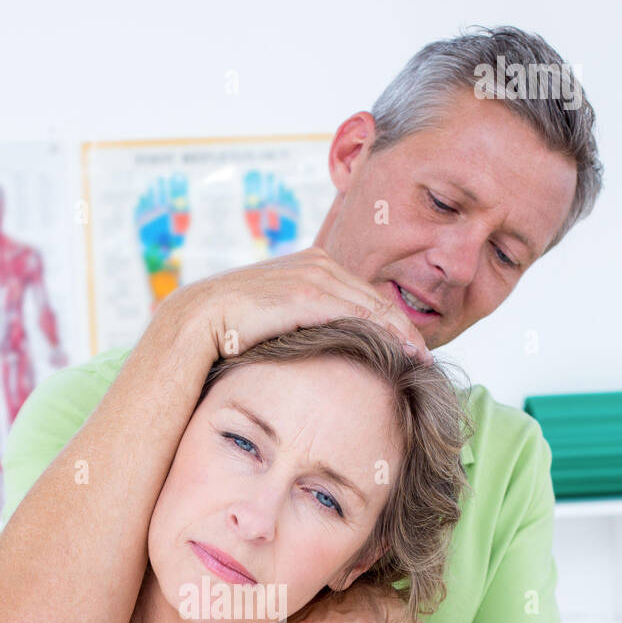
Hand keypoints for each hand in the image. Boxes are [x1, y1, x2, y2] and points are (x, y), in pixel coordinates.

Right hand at [158, 244, 432, 365]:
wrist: (193, 327)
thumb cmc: (229, 335)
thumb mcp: (274, 325)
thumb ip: (302, 326)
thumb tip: (322, 352)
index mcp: (310, 265)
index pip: (362, 294)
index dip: (392, 321)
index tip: (413, 350)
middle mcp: (314, 262)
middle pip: (374, 297)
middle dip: (404, 328)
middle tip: (428, 358)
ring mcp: (311, 274)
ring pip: (371, 304)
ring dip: (401, 332)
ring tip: (422, 360)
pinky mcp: (305, 292)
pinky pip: (356, 312)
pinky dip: (384, 330)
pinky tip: (402, 352)